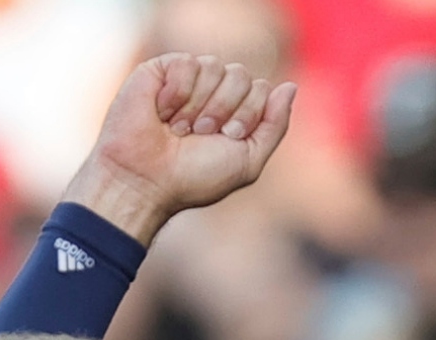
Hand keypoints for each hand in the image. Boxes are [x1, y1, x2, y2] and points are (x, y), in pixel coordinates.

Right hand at [62, 52, 295, 244]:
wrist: (145, 181)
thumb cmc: (193, 178)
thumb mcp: (248, 160)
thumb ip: (275, 125)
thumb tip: (290, 86)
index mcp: (235, 110)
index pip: (261, 89)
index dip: (247, 115)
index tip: (225, 139)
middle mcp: (213, 91)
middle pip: (242, 75)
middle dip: (224, 110)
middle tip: (199, 135)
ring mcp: (187, 79)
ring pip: (215, 67)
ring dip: (198, 106)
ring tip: (178, 128)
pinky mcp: (160, 70)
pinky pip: (188, 63)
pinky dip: (177, 93)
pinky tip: (161, 112)